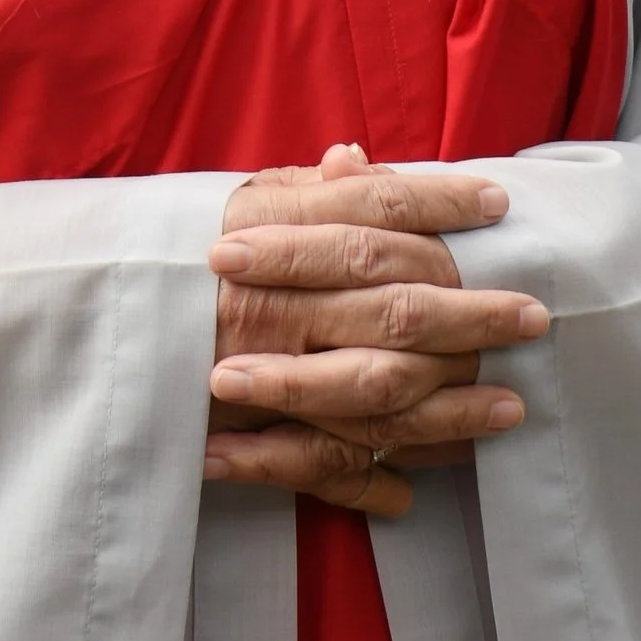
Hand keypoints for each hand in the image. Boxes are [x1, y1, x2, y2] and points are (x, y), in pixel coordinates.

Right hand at [204, 144, 545, 518]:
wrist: (107, 328)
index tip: (496, 202)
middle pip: (394, 300)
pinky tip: (424, 483)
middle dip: (471, 309)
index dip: (437, 201)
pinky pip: (329, 457)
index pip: (370, 208)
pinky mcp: (253, 430)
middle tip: (533, 313)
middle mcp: (275, 299)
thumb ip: (298, 190)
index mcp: (268, 229)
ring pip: (378, 385)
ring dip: (449, 400)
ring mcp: (268, 368)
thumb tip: (355, 157)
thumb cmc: (179, 258)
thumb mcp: (232, 207)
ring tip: (511, 402)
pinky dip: (378, 472)